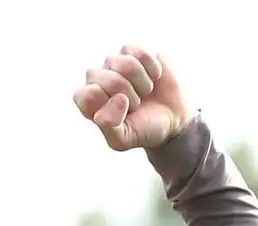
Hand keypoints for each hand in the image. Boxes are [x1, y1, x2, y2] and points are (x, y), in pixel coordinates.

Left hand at [72, 45, 193, 150]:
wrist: (170, 120)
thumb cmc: (141, 130)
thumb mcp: (123, 140)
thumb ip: (109, 126)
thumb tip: (118, 98)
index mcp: (88, 101)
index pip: (88, 95)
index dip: (109, 105)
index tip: (122, 115)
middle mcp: (97, 79)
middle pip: (110, 80)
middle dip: (130, 96)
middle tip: (136, 105)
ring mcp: (114, 64)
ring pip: (126, 64)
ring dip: (142, 82)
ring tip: (144, 92)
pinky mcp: (133, 53)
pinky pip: (140, 53)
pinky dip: (152, 68)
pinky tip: (153, 78)